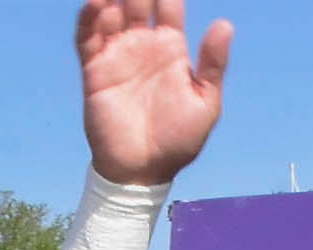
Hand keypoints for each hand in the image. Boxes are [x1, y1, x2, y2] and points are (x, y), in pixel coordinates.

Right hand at [77, 0, 232, 185]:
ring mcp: (117, 56)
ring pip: (111, 13)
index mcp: (170, 49)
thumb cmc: (178, 141)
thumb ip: (213, 64)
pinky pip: (87, 39)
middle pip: (137, 1)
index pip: (168, 6)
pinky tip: (96, 3)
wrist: (143, 171)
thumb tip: (225, 23)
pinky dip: (89, 18)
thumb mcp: (205, 103)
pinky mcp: (95, 71)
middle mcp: (143, 46)